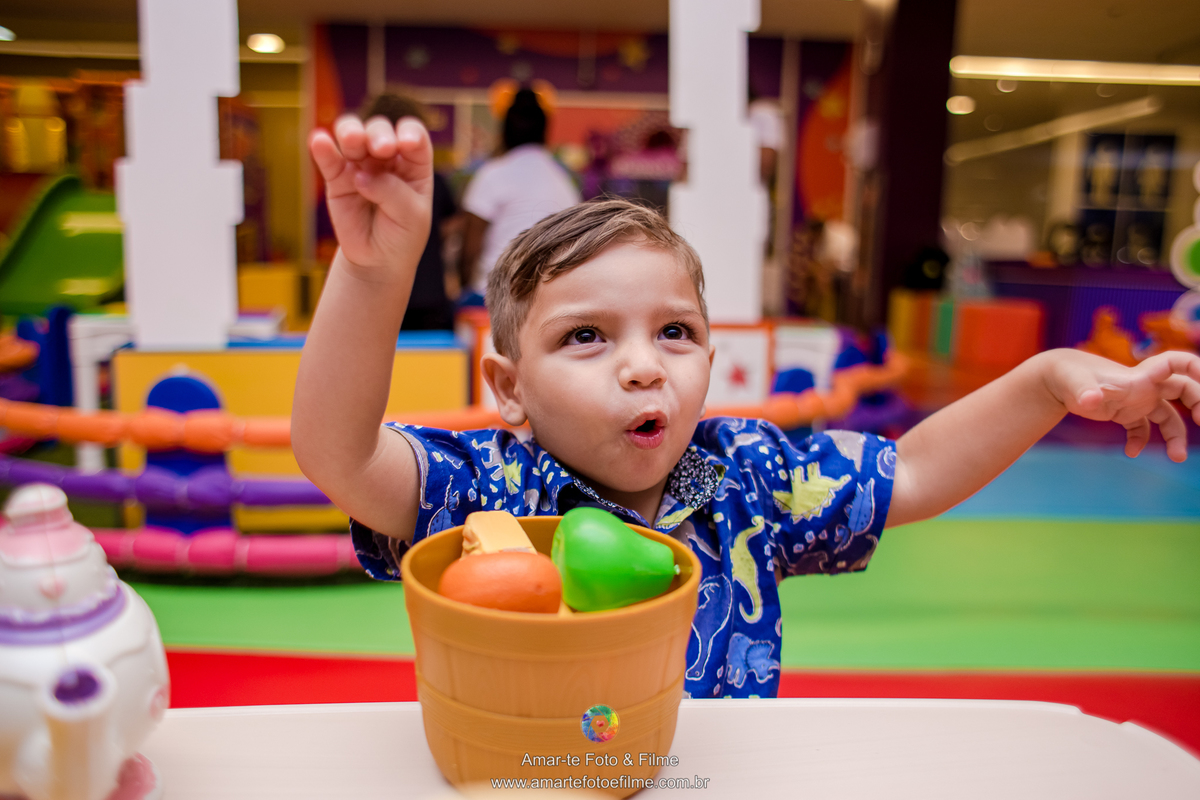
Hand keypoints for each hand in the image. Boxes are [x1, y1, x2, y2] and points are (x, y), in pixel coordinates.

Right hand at [309, 114, 431, 280]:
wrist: (377, 260)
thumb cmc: (403, 234)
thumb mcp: (410, 217)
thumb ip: (391, 192)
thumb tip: (359, 175)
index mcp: (414, 163)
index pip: (414, 136)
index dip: (410, 132)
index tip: (405, 143)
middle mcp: (387, 157)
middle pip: (380, 130)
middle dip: (379, 134)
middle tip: (381, 149)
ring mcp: (360, 164)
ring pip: (352, 134)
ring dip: (351, 132)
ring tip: (352, 141)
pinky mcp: (336, 177)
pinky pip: (328, 158)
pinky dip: (323, 147)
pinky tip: (319, 141)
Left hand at [1051, 350, 1199, 461]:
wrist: (1058, 379)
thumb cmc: (1069, 375)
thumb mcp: (1076, 383)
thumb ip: (1085, 392)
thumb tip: (1090, 401)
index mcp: (1140, 375)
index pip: (1176, 363)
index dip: (1196, 368)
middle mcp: (1146, 386)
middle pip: (1185, 391)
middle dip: (1199, 404)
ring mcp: (1138, 400)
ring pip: (1169, 417)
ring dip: (1176, 436)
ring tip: (1177, 458)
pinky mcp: (1126, 413)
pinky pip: (1143, 429)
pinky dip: (1139, 441)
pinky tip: (1130, 452)